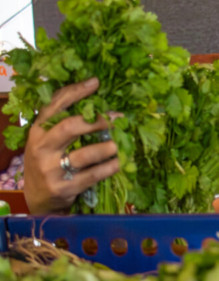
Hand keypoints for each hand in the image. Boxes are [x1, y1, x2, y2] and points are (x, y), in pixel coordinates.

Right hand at [22, 77, 119, 213]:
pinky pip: (91, 176)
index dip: (76, 92)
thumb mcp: (47, 139)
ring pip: (83, 154)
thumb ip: (62, 119)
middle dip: (96, 120)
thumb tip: (90, 88)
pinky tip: (118, 163)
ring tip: (118, 144)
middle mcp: (42, 147)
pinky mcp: (63, 188)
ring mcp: (51, 169)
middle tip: (117, 117)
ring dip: (105, 148)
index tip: (96, 82)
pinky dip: (108, 168)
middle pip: (70, 127)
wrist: (38, 198)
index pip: (55, 105)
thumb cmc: (49, 160)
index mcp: (38, 130)